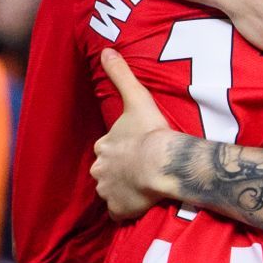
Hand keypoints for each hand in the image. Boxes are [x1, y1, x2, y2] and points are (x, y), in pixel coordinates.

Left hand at [92, 49, 178, 219]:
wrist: (161, 163)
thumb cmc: (150, 132)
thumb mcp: (137, 99)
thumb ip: (121, 75)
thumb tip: (106, 50)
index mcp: (104, 146)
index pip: (109, 148)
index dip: (123, 148)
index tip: (138, 148)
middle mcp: (100, 169)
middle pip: (108, 170)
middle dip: (122, 170)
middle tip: (144, 168)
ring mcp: (108, 191)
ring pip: (114, 191)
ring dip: (126, 189)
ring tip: (147, 186)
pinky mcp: (119, 209)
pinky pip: (121, 212)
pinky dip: (129, 210)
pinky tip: (144, 205)